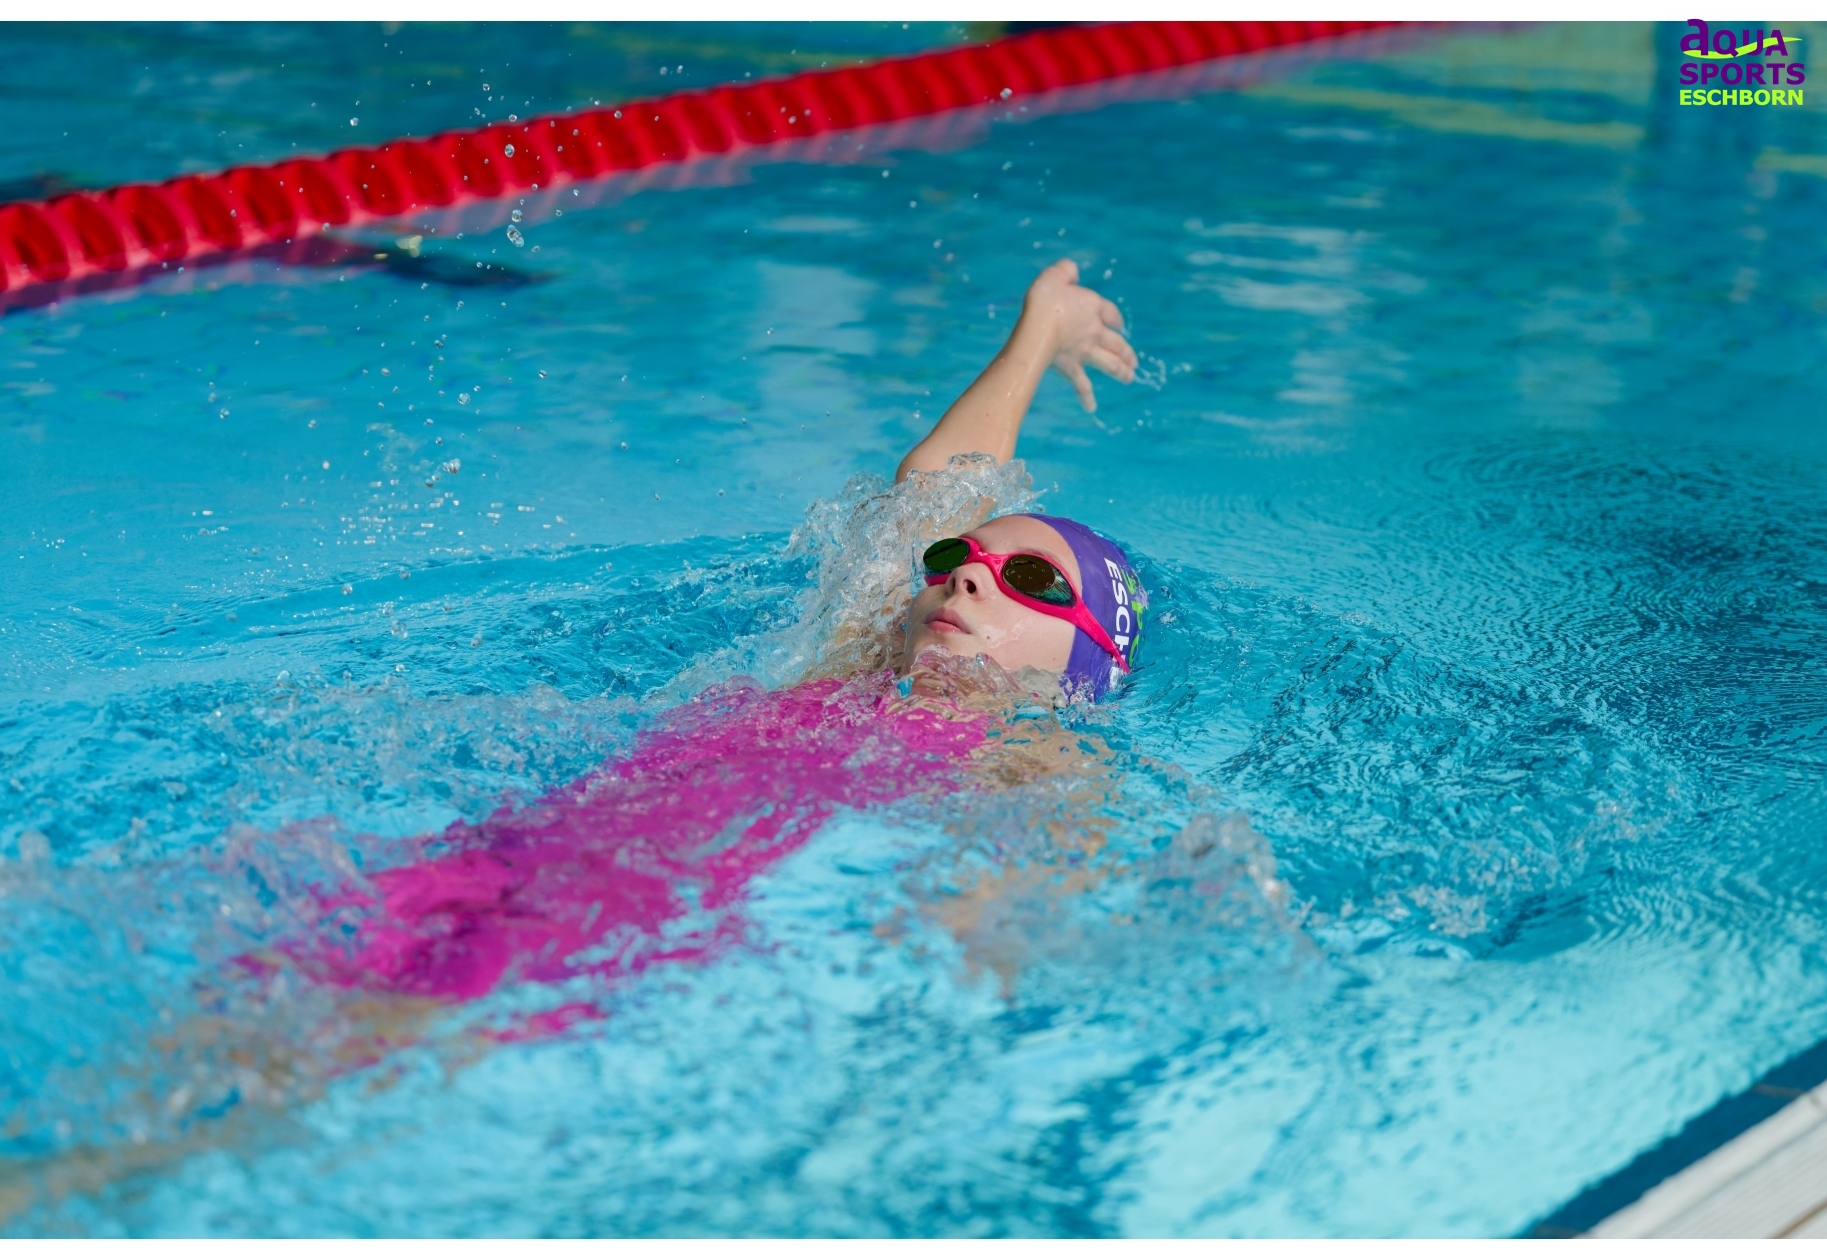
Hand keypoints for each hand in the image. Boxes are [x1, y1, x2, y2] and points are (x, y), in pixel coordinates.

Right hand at [1017, 259, 1136, 411]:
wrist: (1039, 325)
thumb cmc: (1045, 299)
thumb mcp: (1055, 275)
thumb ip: (1066, 271)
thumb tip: (1071, 271)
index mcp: (1093, 308)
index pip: (1112, 314)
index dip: (1117, 319)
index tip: (1119, 325)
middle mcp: (1094, 332)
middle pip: (1117, 344)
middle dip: (1127, 353)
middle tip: (1134, 362)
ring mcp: (1085, 352)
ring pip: (1109, 364)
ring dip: (1120, 372)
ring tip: (1129, 378)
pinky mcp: (1072, 368)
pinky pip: (1082, 385)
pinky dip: (1087, 397)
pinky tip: (1092, 408)